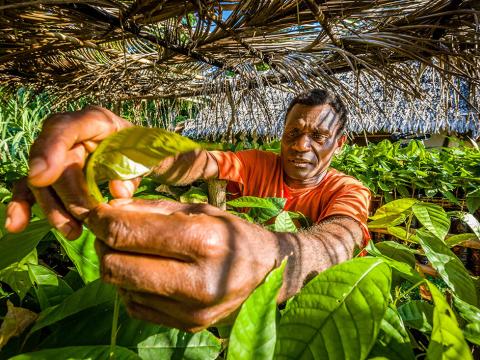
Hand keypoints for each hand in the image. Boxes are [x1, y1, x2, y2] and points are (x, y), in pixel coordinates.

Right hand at [5, 106, 138, 238]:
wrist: (136, 152)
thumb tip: (118, 192)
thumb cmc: (139, 150)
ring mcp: (56, 153)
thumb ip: (133, 172)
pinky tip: (17, 224)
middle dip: (67, 199)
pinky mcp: (50, 173)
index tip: (41, 178)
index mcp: (95, 120)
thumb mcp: (144, 158)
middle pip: (55, 167)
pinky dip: (24, 206)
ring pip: (42, 183)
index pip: (65, 129)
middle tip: (84, 222)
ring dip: (53, 210)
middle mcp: (68, 133)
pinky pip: (31, 189)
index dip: (50, 151)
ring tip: (72, 232)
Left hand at [87, 199, 281, 331]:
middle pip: (115, 266)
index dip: (100, 220)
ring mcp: (191, 310)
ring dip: (117, 265)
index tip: (93, 211)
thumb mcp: (198, 210)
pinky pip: (136, 306)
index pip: (127, 233)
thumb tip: (109, 209)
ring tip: (133, 251)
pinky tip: (148, 272)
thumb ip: (152, 209)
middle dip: (103, 245)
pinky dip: (132, 286)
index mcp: (202, 240)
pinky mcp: (187, 326)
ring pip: (121, 288)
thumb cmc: (233, 233)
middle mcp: (196, 280)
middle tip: (110, 231)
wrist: (268, 271)